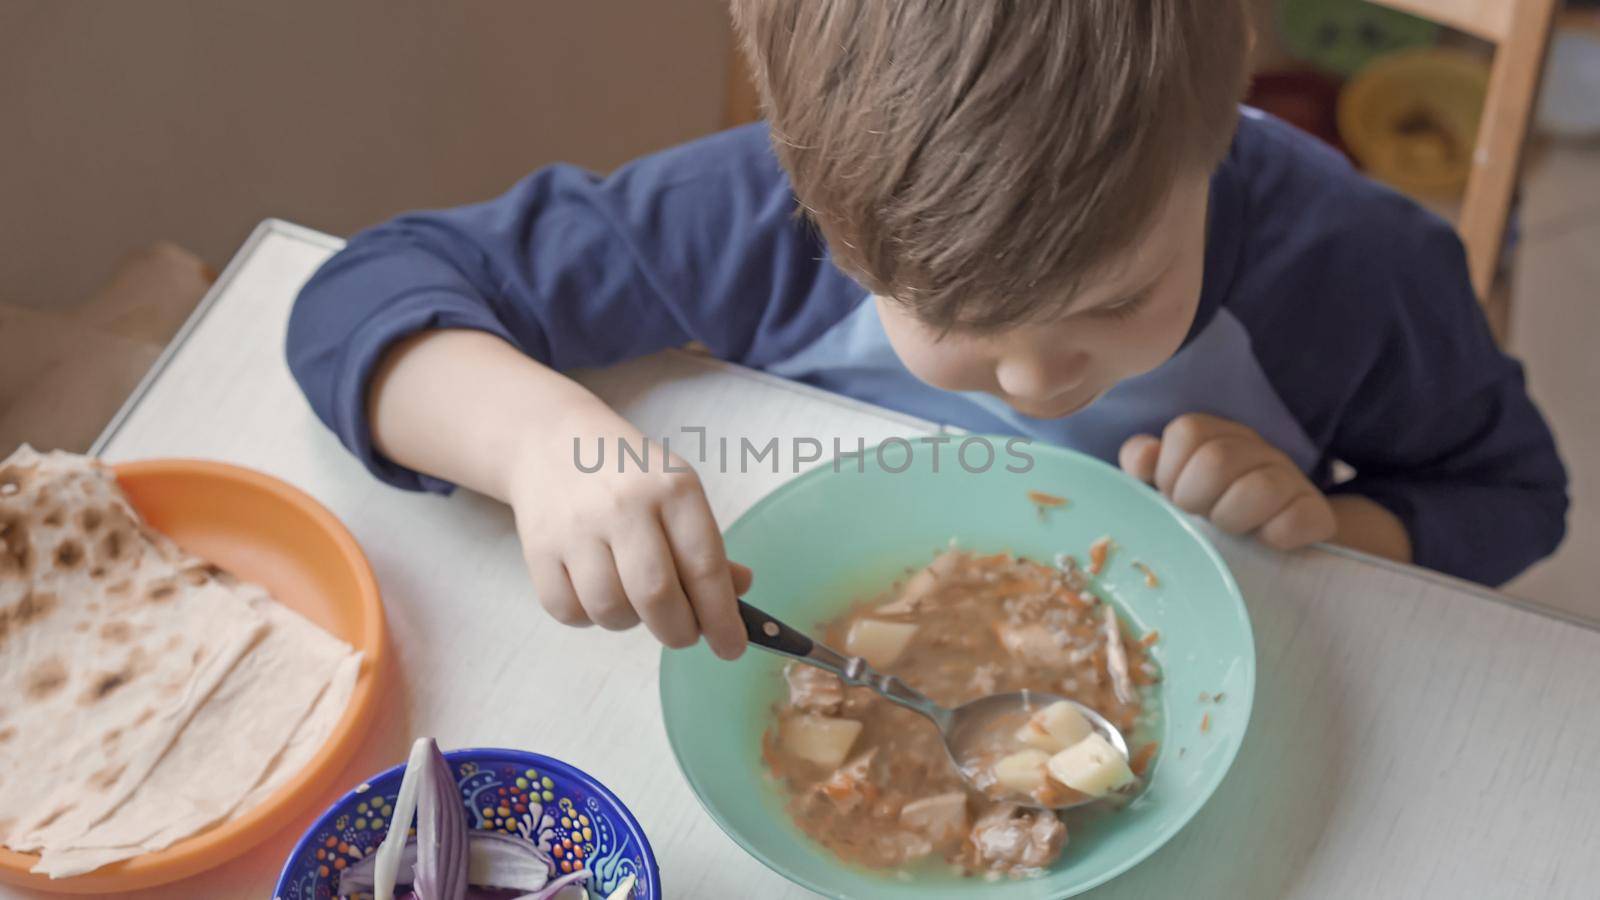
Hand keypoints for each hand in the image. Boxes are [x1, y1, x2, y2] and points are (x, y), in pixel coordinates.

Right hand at [505, 402, 750, 658]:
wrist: (553, 441)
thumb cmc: (629, 476)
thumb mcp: (678, 492)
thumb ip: (707, 546)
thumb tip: (739, 591)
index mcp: (672, 488)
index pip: (704, 567)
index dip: (722, 618)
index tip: (731, 647)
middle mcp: (624, 505)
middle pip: (656, 596)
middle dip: (679, 632)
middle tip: (684, 634)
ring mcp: (576, 527)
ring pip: (610, 611)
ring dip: (630, 623)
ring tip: (633, 598)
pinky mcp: (538, 548)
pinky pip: (568, 612)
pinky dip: (588, 617)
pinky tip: (596, 590)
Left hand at [1118, 413, 1335, 549]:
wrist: (1277, 537)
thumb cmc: (1210, 507)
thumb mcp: (1171, 483)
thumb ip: (1144, 464)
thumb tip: (1144, 456)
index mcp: (1217, 435)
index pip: (1187, 431)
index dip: (1171, 471)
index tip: (1175, 496)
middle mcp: (1256, 448)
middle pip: (1216, 460)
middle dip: (1195, 498)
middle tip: (1200, 516)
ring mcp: (1290, 477)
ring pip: (1258, 489)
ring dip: (1231, 519)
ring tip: (1230, 529)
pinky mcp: (1316, 513)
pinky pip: (1295, 521)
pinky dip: (1275, 537)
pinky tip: (1266, 541)